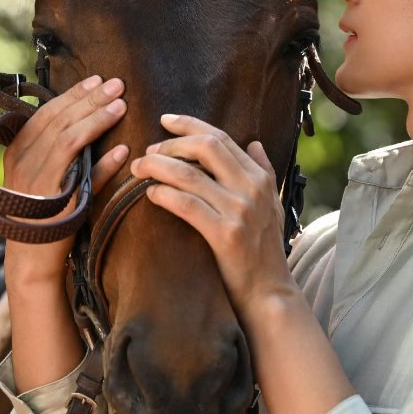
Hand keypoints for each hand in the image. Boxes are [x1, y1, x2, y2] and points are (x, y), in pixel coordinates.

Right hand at [1, 74, 128, 285]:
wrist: (32, 260)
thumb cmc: (44, 214)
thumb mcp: (46, 175)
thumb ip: (62, 150)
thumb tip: (91, 119)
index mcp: (18, 151)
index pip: (47, 113)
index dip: (73, 95)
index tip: (97, 80)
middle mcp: (23, 161)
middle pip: (59, 119)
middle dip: (90, 99)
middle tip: (118, 83)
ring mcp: (36, 180)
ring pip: (68, 138)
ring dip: (97, 119)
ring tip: (122, 104)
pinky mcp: (53, 202)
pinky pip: (80, 173)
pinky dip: (103, 161)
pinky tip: (123, 150)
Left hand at [127, 113, 292, 320]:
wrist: (269, 292)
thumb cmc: (265, 251)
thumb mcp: (273, 205)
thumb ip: (264, 171)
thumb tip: (254, 143)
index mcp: (260, 178)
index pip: (221, 138)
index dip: (190, 125)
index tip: (165, 121)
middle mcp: (252, 189)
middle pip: (206, 147)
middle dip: (171, 143)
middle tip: (148, 149)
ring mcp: (239, 211)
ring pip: (190, 175)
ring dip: (158, 166)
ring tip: (139, 168)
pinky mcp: (225, 234)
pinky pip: (187, 205)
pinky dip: (165, 194)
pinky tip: (150, 194)